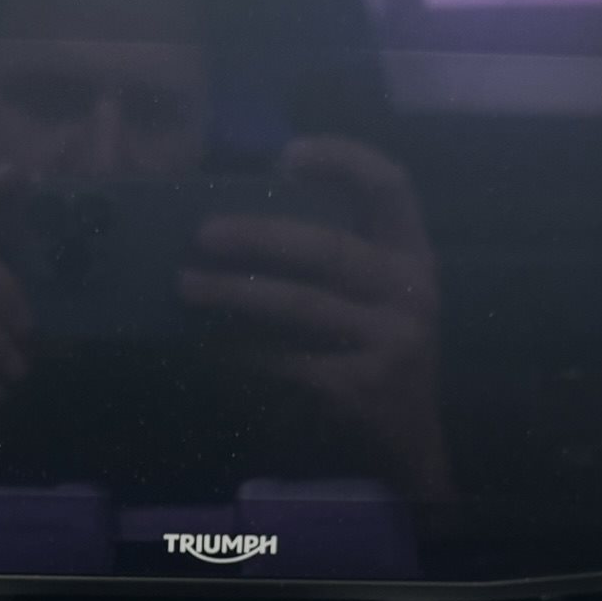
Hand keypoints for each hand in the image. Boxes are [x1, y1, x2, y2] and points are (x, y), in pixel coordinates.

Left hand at [180, 137, 449, 495]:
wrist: (410, 444)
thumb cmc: (376, 354)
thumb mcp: (378, 297)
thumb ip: (338, 255)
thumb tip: (245, 214)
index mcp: (414, 255)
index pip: (392, 185)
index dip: (344, 158)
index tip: (287, 156)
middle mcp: (412, 290)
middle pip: (329, 247)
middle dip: (258, 236)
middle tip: (203, 234)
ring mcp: (393, 340)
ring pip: (301, 304)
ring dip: (235, 293)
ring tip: (188, 285)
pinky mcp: (363, 387)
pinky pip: (287, 360)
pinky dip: (242, 351)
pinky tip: (208, 343)